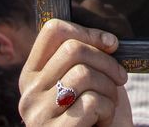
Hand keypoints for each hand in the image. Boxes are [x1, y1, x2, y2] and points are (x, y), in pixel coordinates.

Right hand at [17, 19, 131, 126]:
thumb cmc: (96, 119)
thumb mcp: (85, 83)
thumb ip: (83, 60)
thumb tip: (105, 39)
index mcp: (33, 75)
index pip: (52, 31)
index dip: (88, 32)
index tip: (111, 45)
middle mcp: (28, 93)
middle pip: (73, 49)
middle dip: (107, 62)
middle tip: (120, 79)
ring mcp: (38, 114)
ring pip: (83, 74)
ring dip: (109, 89)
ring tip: (108, 105)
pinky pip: (91, 102)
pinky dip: (108, 110)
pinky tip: (102, 121)